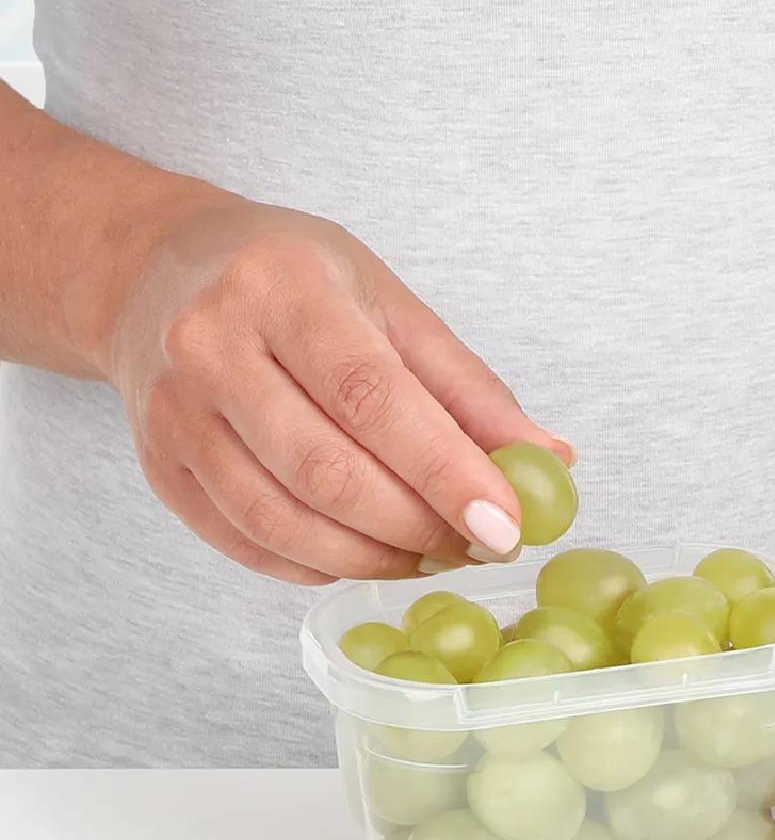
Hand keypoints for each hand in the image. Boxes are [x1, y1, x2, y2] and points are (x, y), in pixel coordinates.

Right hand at [106, 195, 570, 582]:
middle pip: (327, 472)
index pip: (372, 396)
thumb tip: (551, 463)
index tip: (506, 526)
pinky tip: (367, 553)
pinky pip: (249, 544)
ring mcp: (173, 415)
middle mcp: (211, 347)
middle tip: (479, 545)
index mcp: (282, 286)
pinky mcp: (159, 468)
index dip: (444, 472)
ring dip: (375, 559)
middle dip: (419, 528)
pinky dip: (322, 566)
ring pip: (283, 522)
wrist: (158, 273)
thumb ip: (469, 389)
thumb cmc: (295, 282)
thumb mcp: (390, 304)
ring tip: (431, 554)